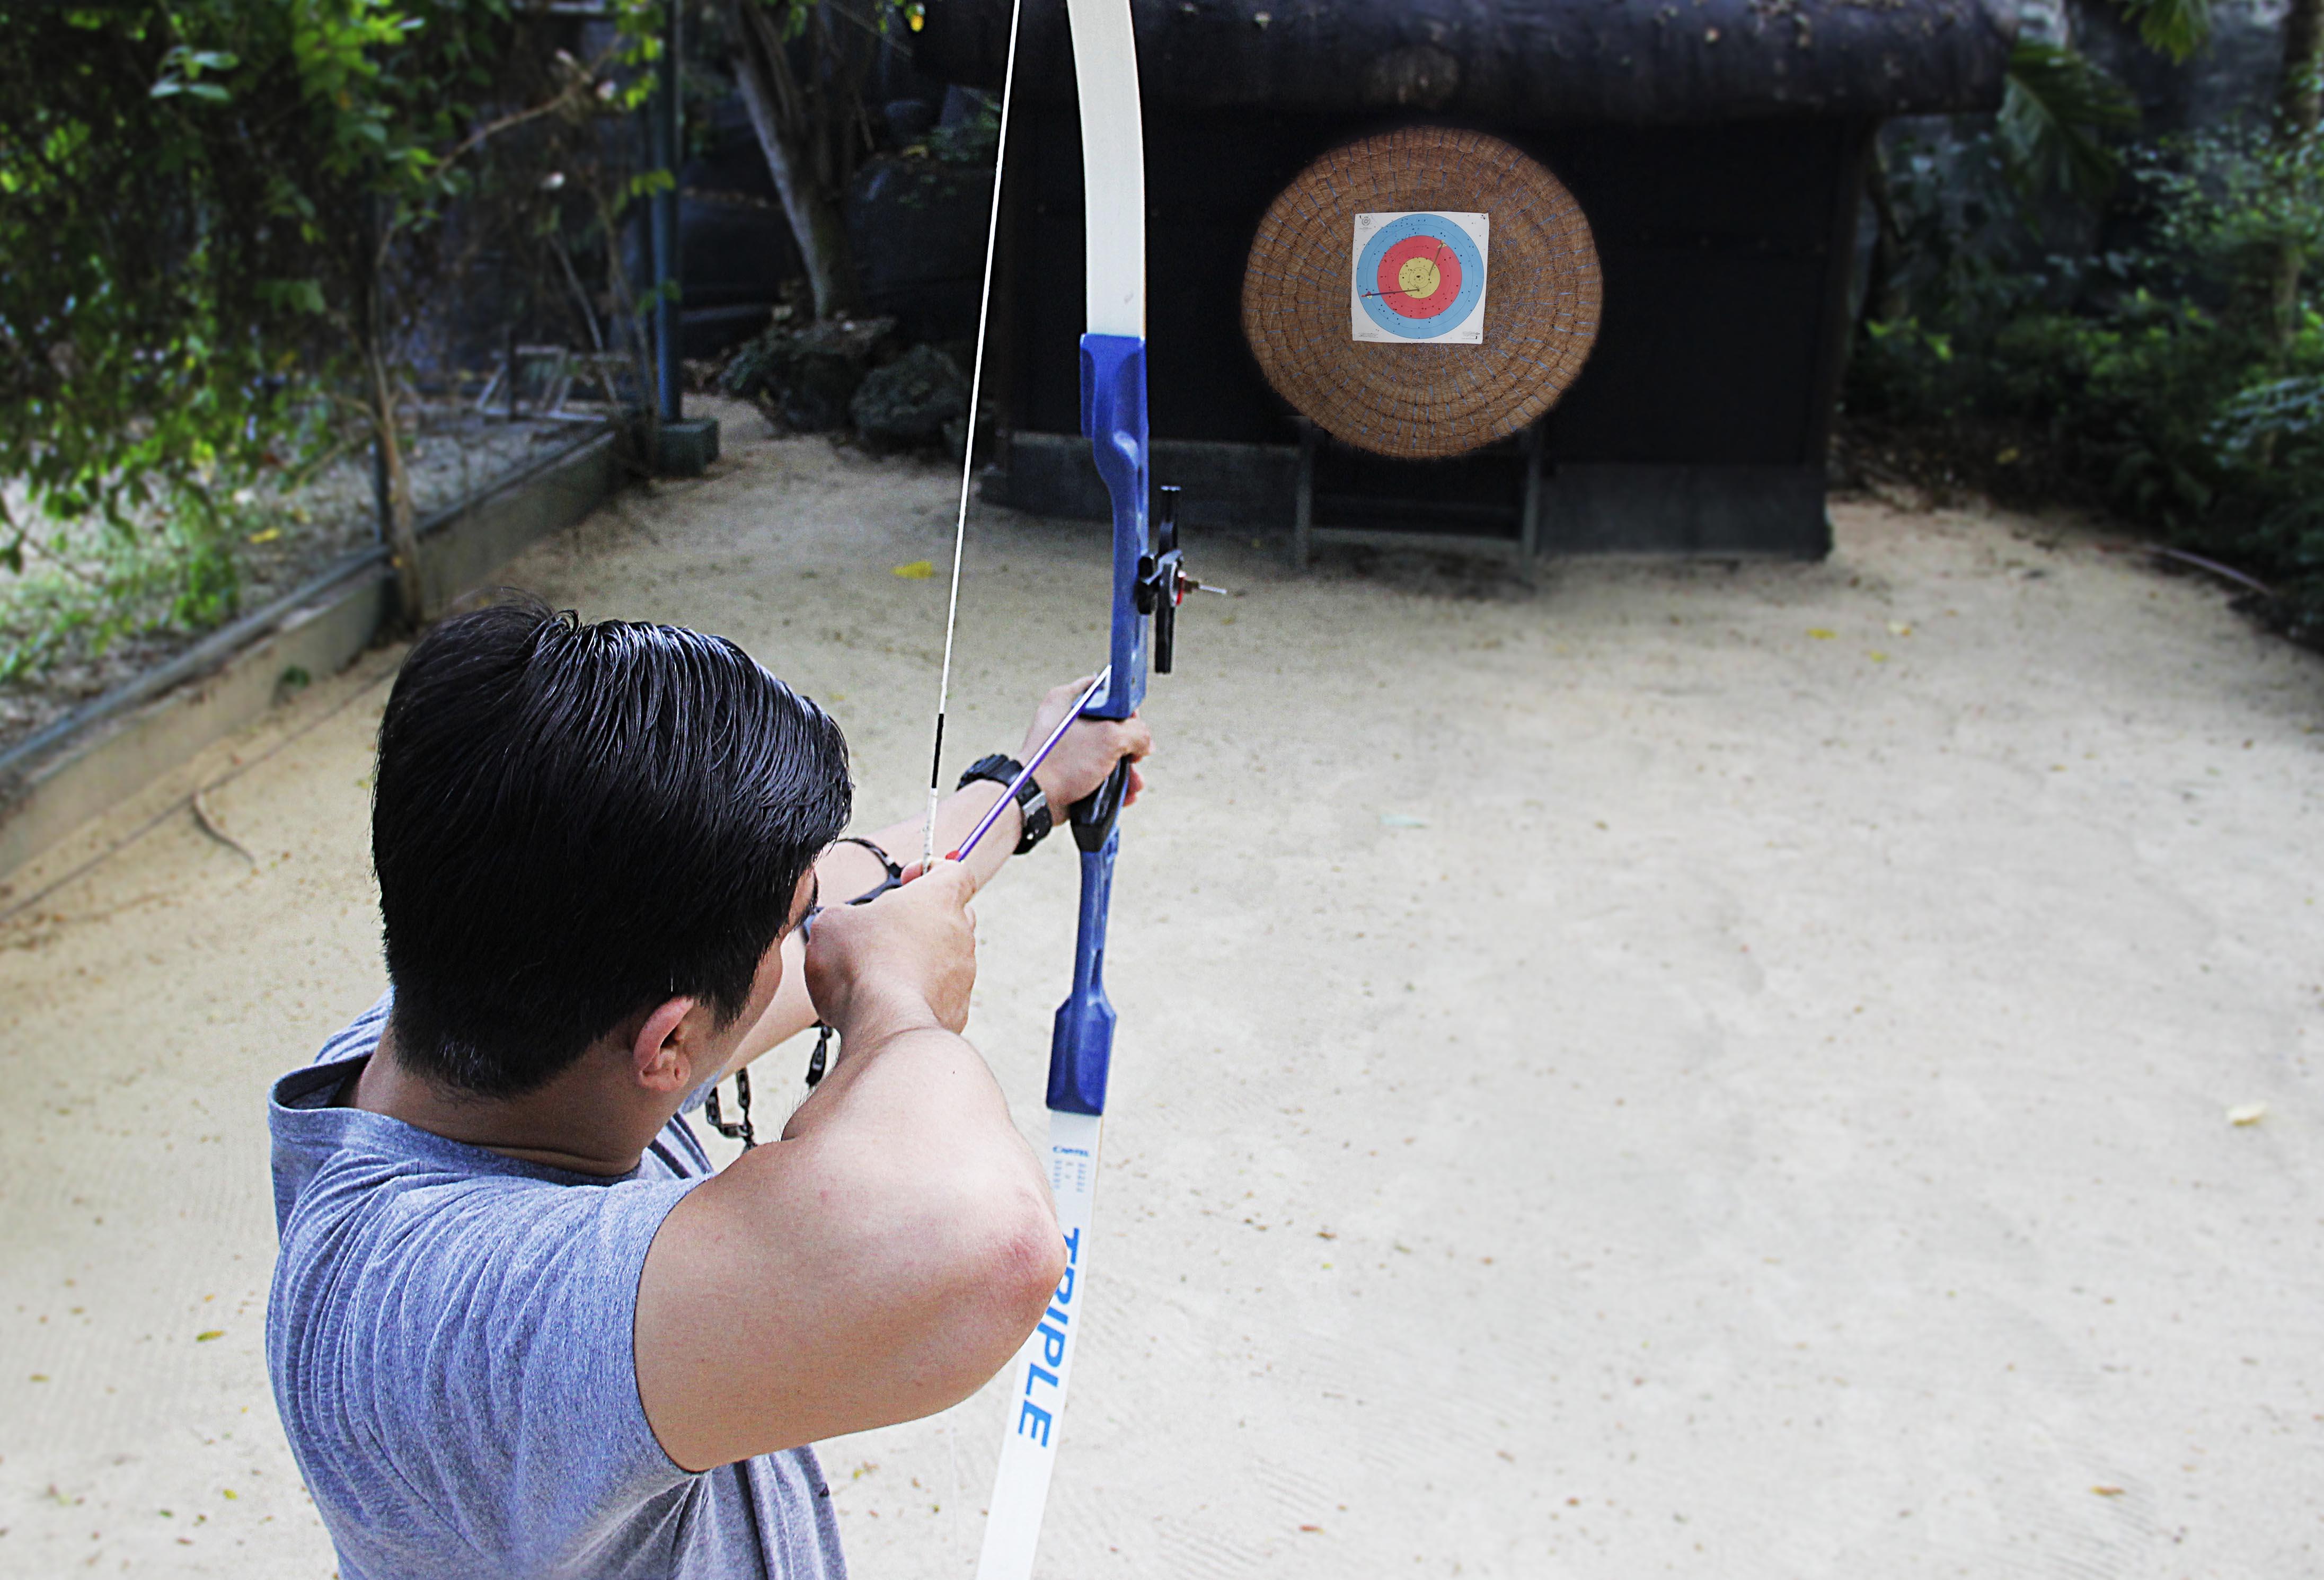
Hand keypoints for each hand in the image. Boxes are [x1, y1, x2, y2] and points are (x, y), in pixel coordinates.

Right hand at [804, 860, 977, 1041]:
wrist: (885, 1025)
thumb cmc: (861, 965)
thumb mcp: (832, 923)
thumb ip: (846, 913)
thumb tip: (844, 924)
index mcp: (938, 899)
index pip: (956, 871)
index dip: (932, 870)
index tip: (908, 879)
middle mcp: (960, 933)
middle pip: (953, 914)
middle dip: (922, 918)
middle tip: (887, 930)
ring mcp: (964, 974)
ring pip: (947, 956)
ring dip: (919, 959)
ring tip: (881, 972)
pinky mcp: (958, 1009)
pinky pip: (941, 992)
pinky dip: (920, 992)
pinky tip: (890, 1001)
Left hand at [1019, 675, 1153, 811]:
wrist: (1034, 799)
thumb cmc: (1059, 763)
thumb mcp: (1108, 738)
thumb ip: (1135, 733)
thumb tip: (1145, 743)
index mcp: (1067, 700)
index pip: (1104, 689)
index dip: (1124, 704)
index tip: (1135, 720)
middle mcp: (1065, 721)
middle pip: (1110, 725)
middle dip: (1130, 745)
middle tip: (1136, 755)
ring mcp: (1067, 748)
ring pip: (1107, 753)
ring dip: (1126, 769)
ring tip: (1134, 782)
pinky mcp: (1069, 770)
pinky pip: (1098, 772)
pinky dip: (1113, 783)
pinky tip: (1124, 793)